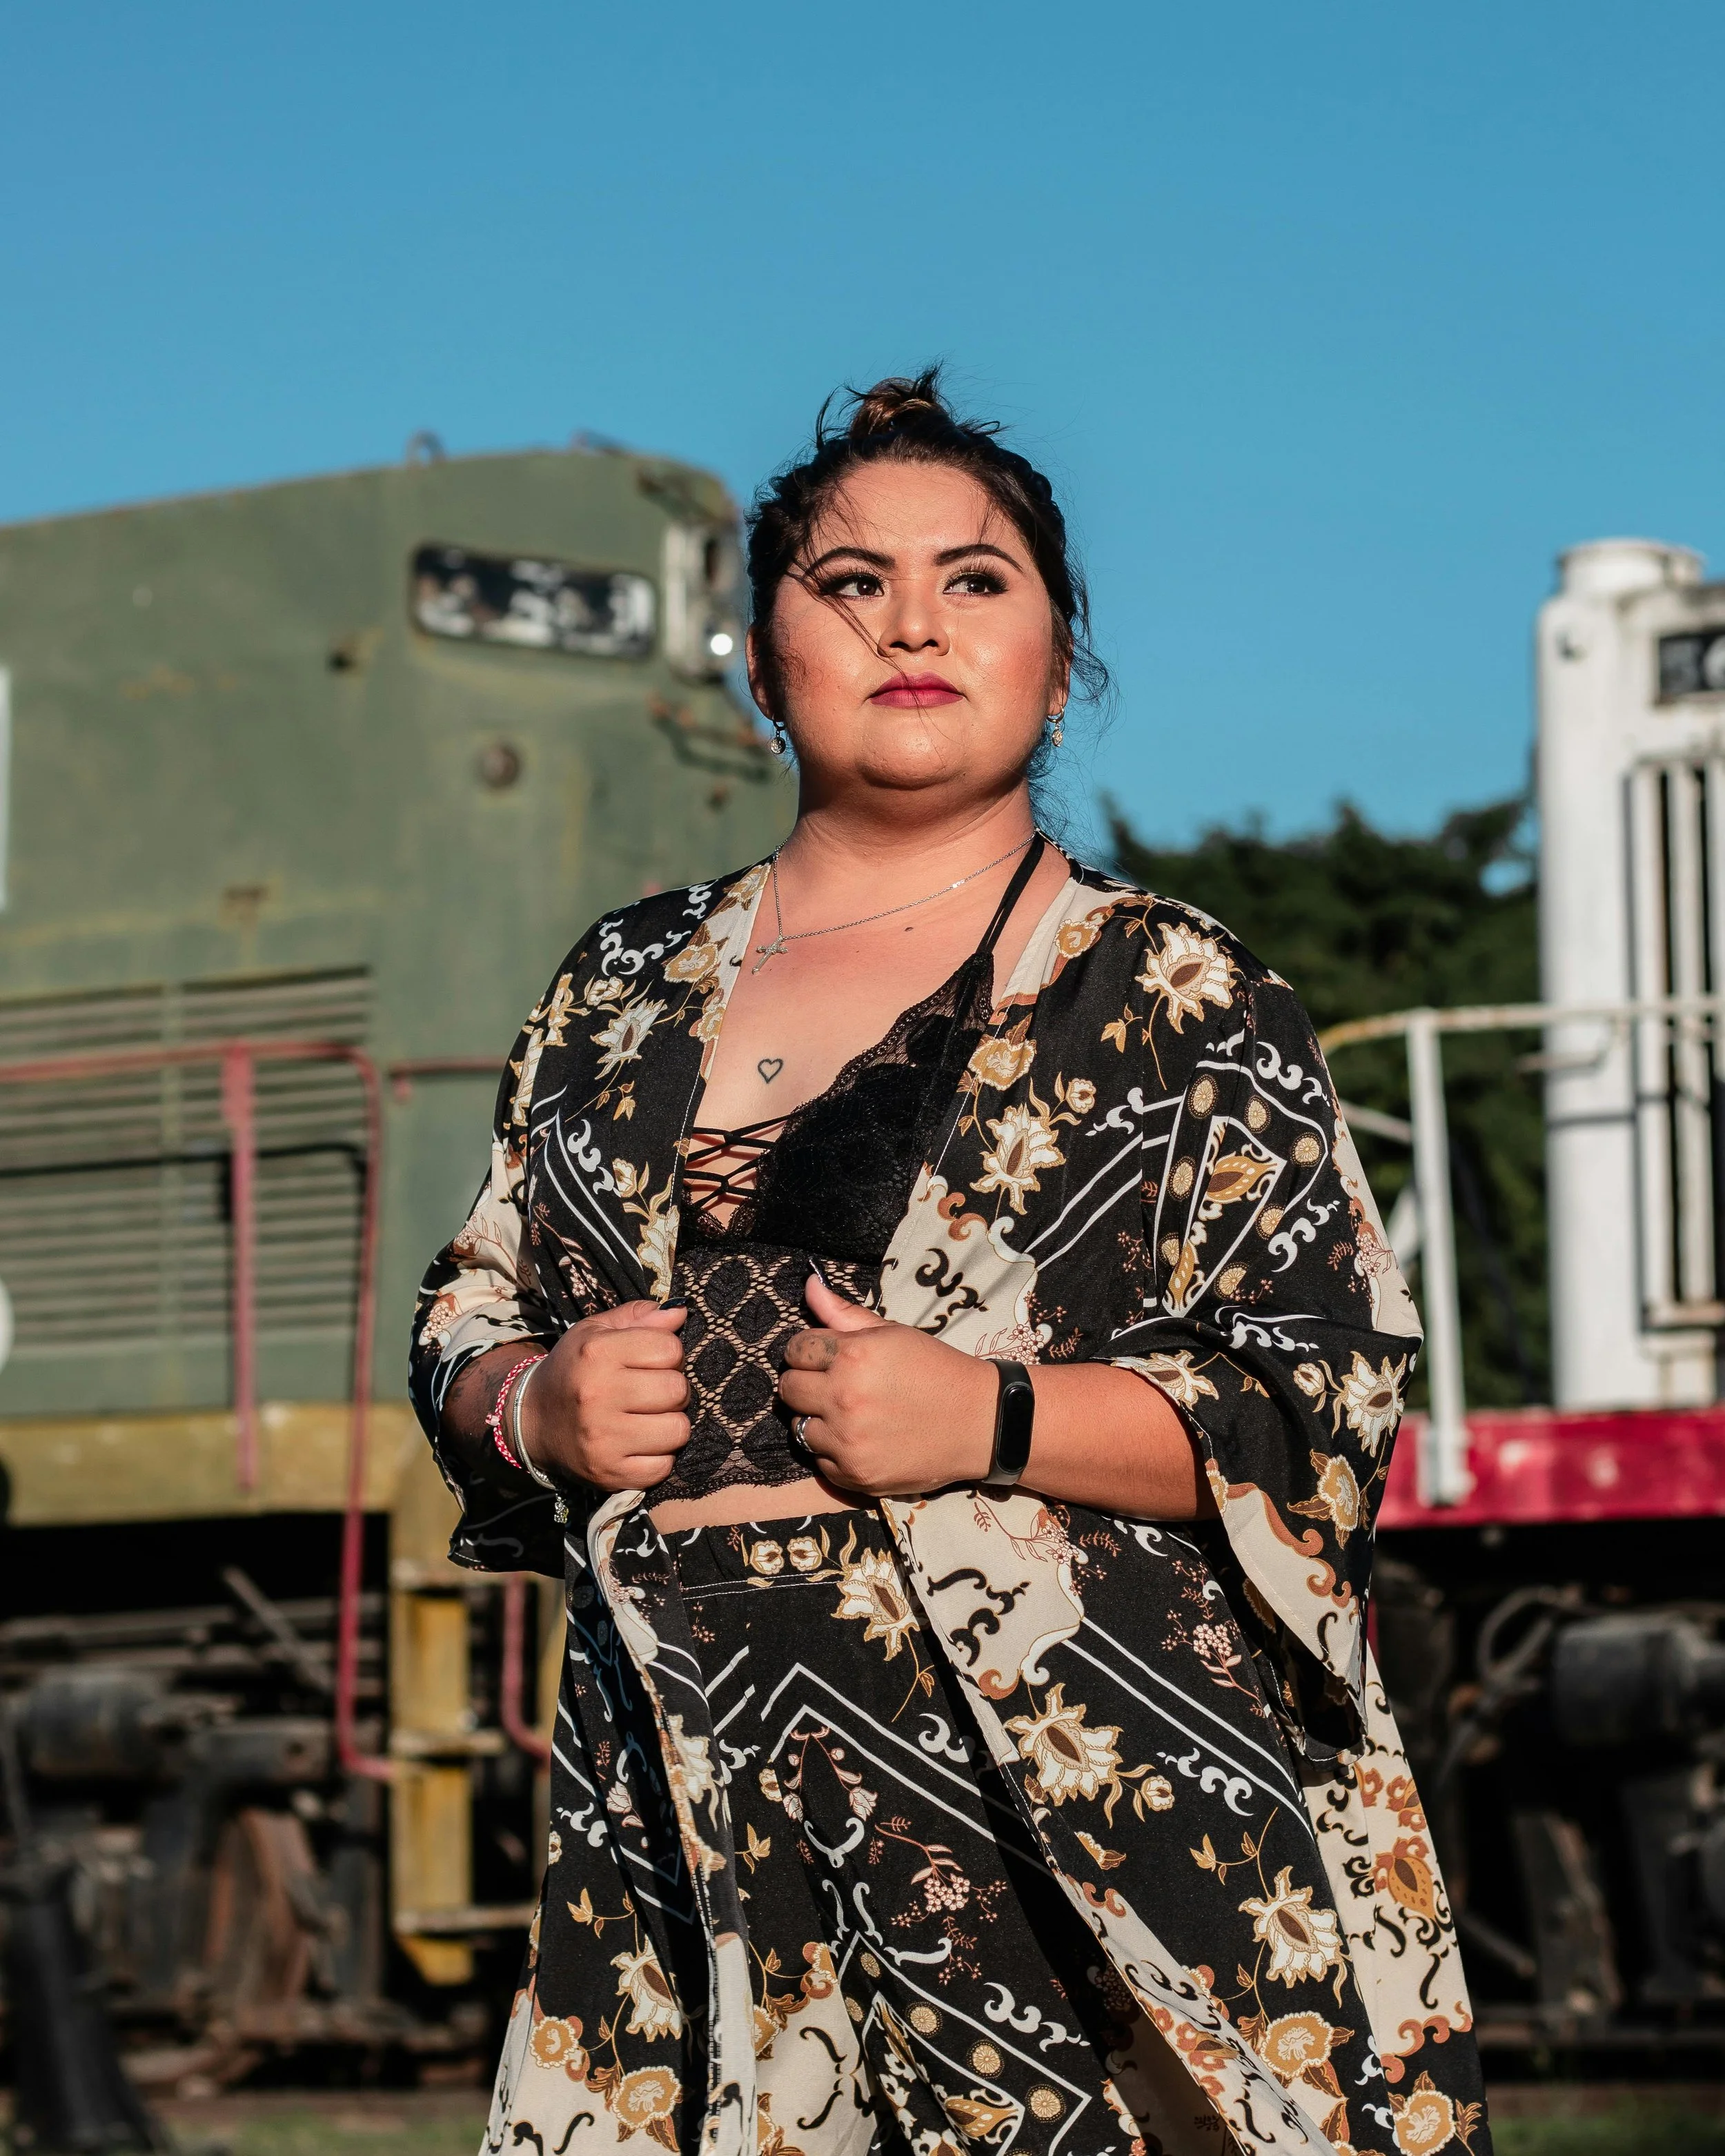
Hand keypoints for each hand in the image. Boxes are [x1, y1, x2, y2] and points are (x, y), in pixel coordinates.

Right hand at [519, 1301, 688, 1490]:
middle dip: (672, 1389)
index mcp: (597, 1353)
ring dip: (670, 1424)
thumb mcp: (595, 1332)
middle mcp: (598, 1395)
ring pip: (678, 1430)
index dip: (668, 1354)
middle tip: (652, 1392)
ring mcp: (603, 1439)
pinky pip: (663, 1467)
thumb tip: (680, 1312)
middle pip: (678, 1390)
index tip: (651, 1362)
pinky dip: (659, 1457)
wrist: (531, 1421)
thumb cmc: (573, 1371)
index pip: (670, 1349)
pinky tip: (640, 1444)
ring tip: (649, 1418)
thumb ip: (638, 1317)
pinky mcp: (608, 1473)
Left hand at [778, 1274, 995, 1495]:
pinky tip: (860, 1439)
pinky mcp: (855, 1476)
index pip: (795, 1350)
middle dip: (805, 1383)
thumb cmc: (936, 1370)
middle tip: (833, 1384)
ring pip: (799, 1428)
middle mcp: (844, 1399)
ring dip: (816, 1419)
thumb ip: (844, 1314)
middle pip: (789, 1390)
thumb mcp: (893, 1334)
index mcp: (853, 1356)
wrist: (981, 1422)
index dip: (807, 1351)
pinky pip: (819, 1462)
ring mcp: (848, 1442)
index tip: (824, 1357)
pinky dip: (834, 1451)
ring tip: (848, 1413)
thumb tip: (808, 1284)